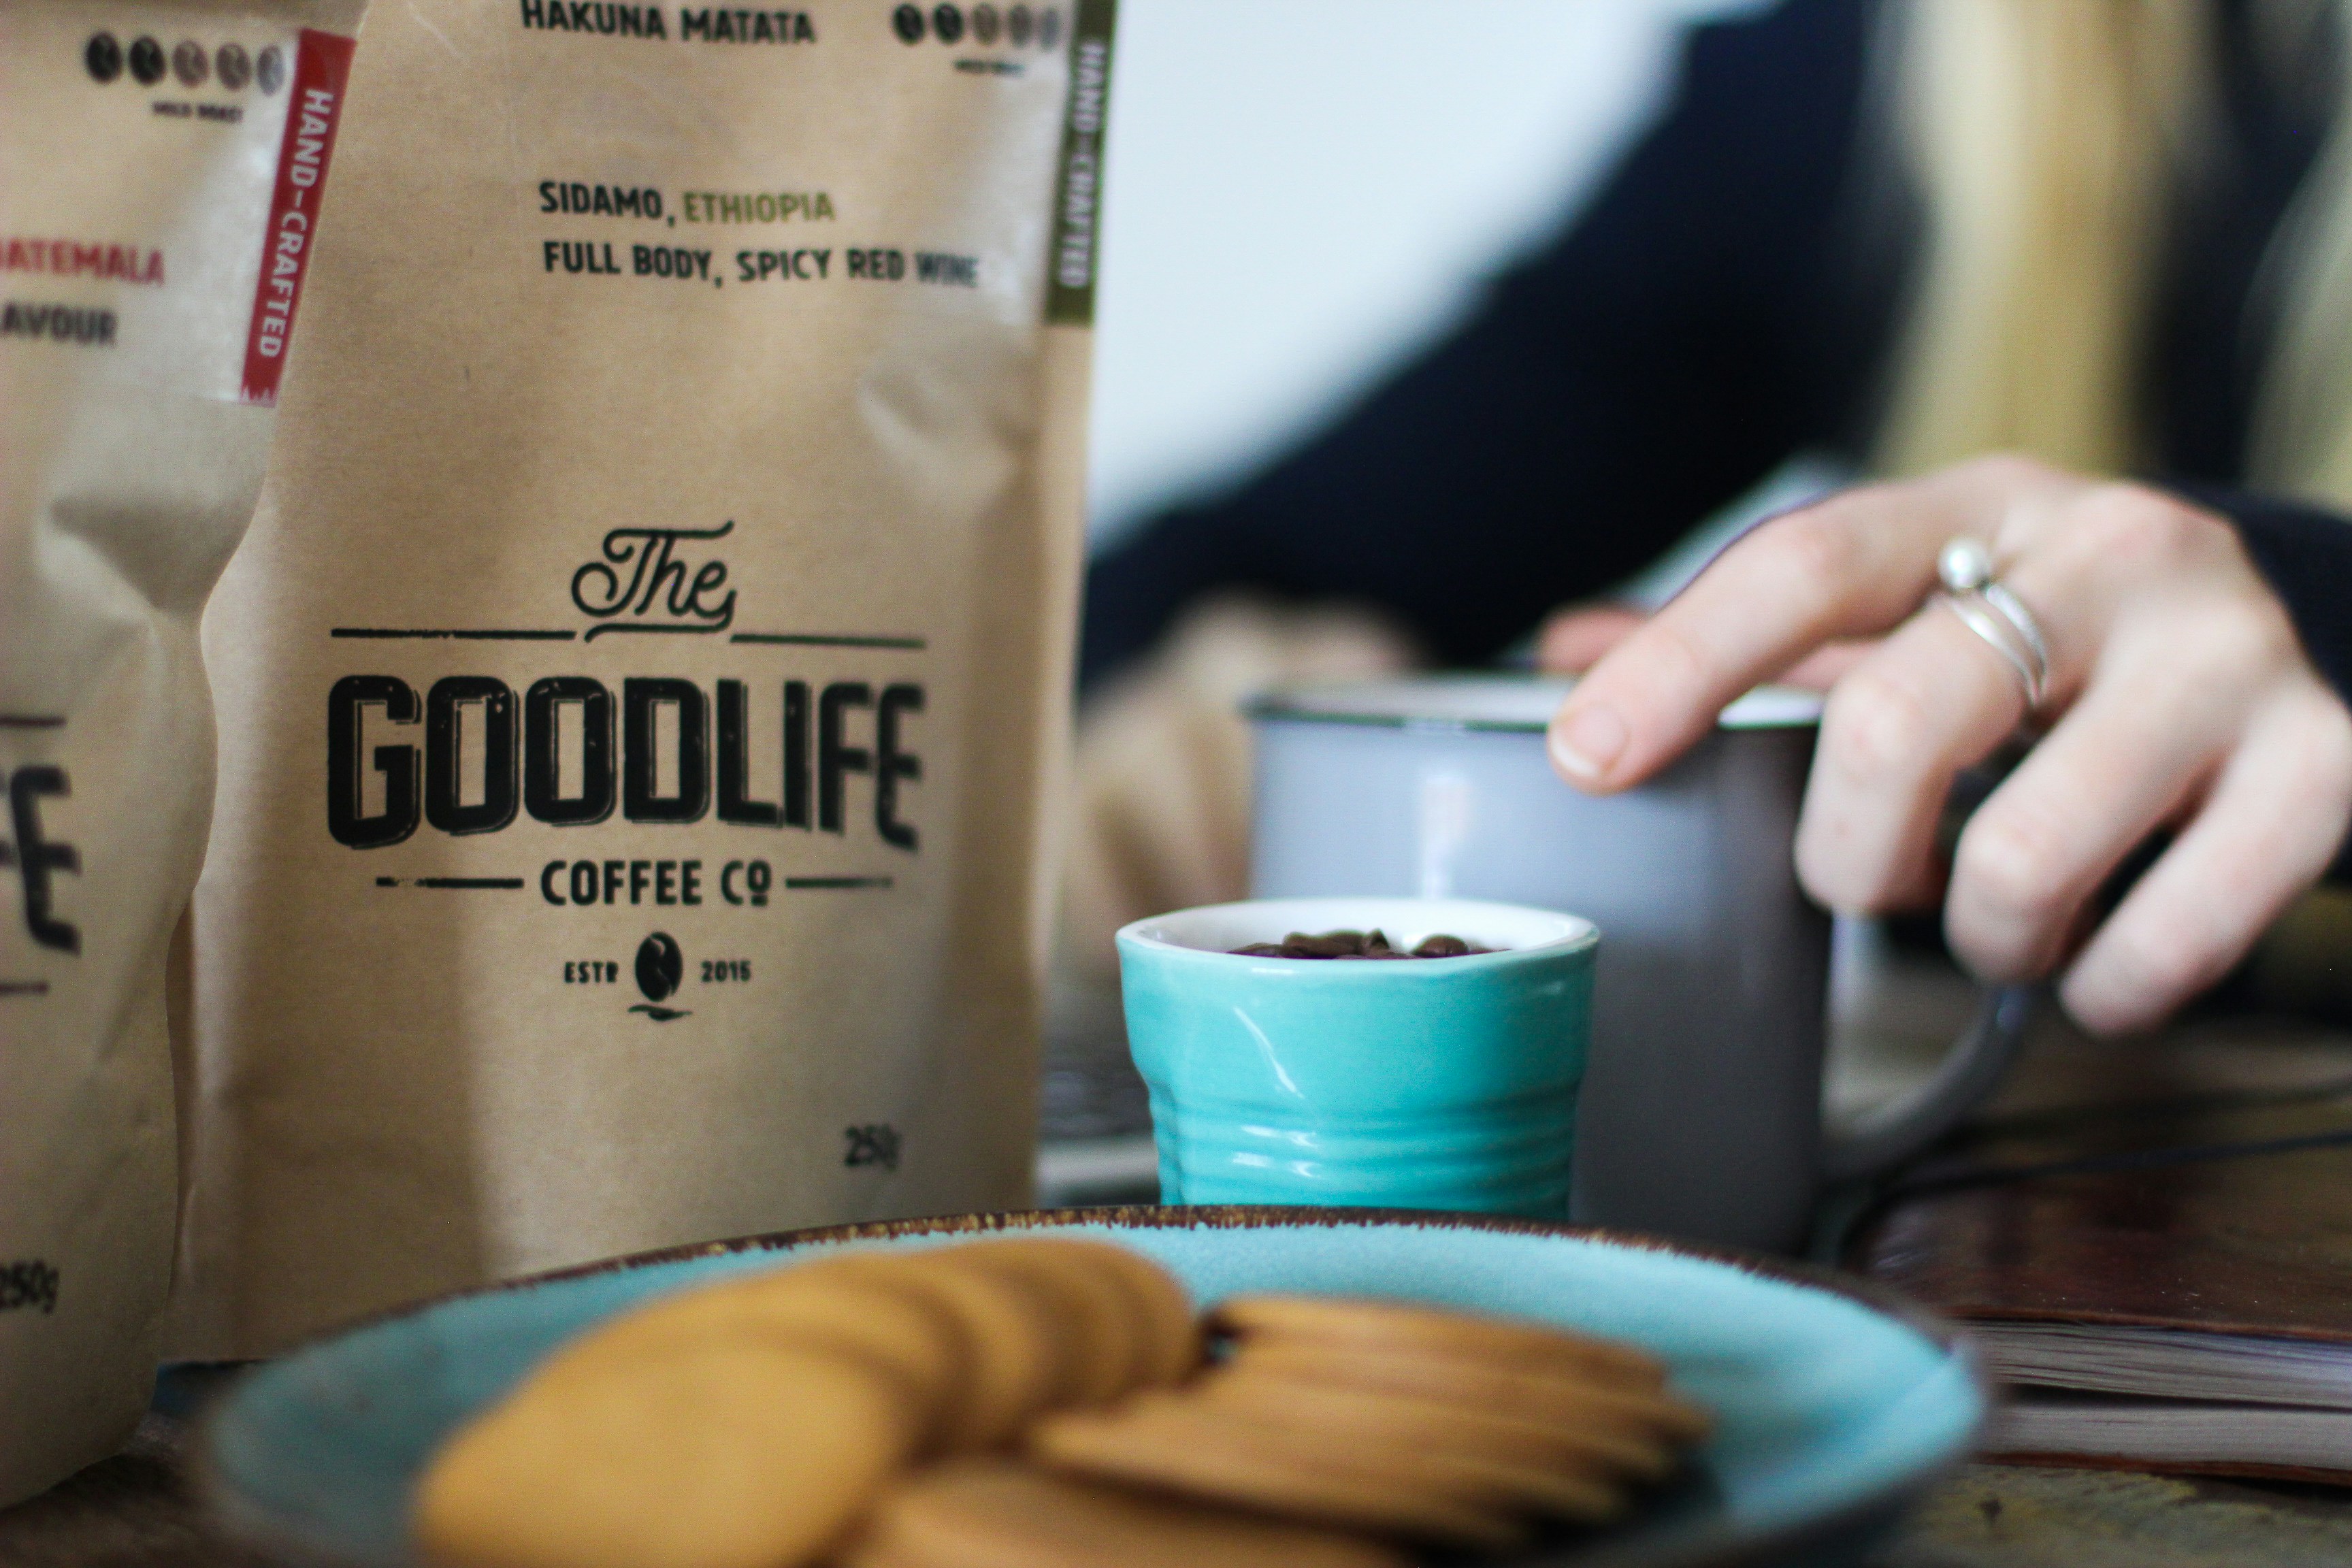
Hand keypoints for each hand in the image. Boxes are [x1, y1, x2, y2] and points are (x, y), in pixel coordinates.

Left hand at [1545, 455, 2351, 1032]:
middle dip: (1845, 855)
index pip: (1805, 564)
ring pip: (2020, 856)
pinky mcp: (2327, 769)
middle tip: (1869, 884)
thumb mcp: (1932, 591)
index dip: (1682, 664)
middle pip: (1895, 723)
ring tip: (2002, 918)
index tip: (1587, 756)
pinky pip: (2169, 937)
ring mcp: (2226, 660)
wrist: (2329, 625)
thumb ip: (1760, 629)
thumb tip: (1566, 648)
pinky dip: (2106, 986)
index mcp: (1983, 509)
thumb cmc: (2076, 630)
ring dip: (1980, 935)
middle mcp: (2111, 557)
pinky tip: (2103, 961)